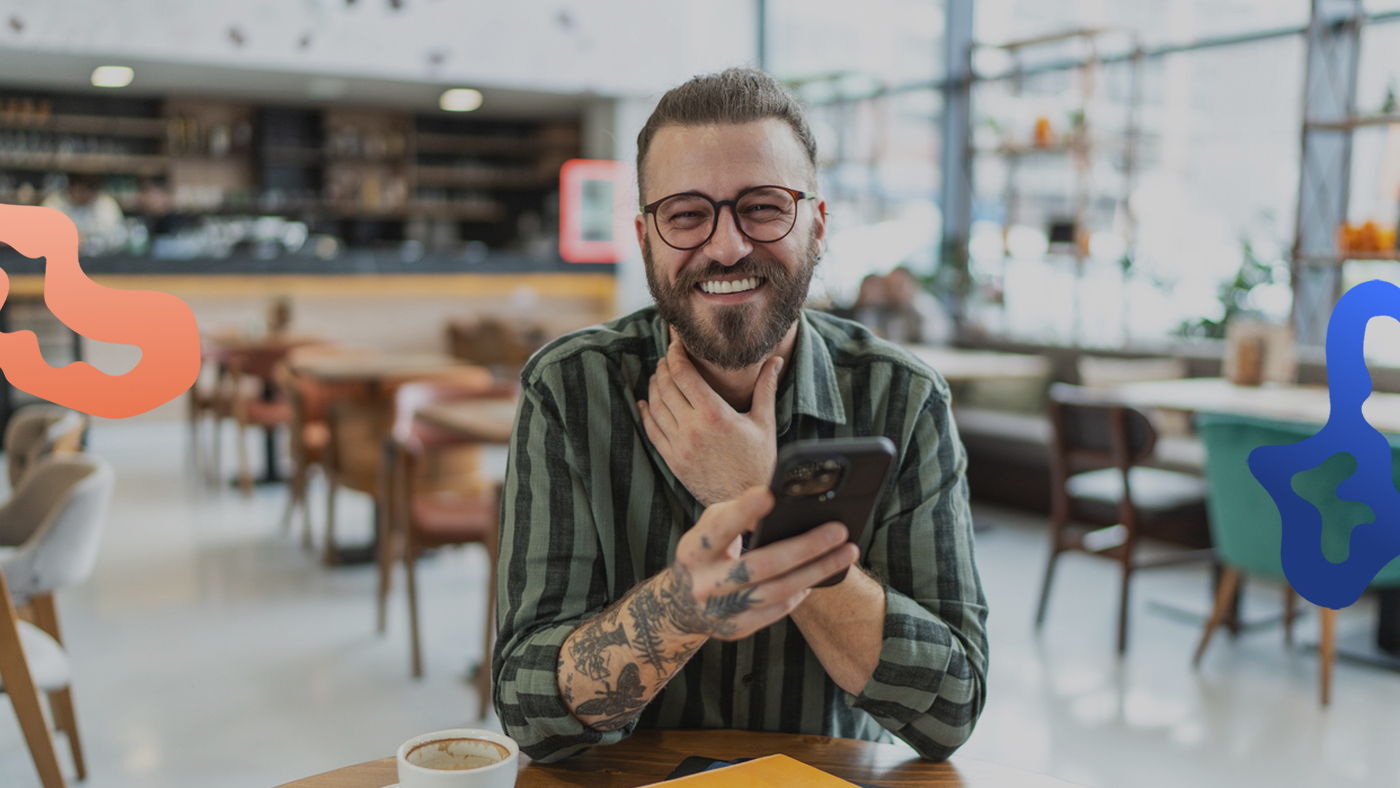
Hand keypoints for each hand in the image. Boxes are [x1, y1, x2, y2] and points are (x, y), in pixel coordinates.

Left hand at [638, 338, 780, 505]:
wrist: (746, 499)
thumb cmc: (759, 461)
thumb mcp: (764, 421)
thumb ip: (765, 387)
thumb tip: (775, 360)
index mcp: (714, 414)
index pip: (684, 374)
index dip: (675, 355)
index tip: (675, 345)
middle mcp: (692, 428)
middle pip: (666, 387)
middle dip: (663, 368)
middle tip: (665, 358)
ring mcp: (680, 446)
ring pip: (656, 408)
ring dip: (653, 388)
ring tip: (657, 376)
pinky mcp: (673, 461)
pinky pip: (652, 432)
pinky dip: (646, 414)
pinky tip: (645, 404)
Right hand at [657, 486, 859, 642]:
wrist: (679, 606)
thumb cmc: (706, 554)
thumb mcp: (708, 530)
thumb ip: (736, 514)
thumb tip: (780, 505)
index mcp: (693, 551)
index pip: (719, 529)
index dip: (743, 512)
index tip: (770, 494)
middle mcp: (704, 583)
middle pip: (761, 565)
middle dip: (805, 546)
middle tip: (838, 530)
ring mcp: (721, 611)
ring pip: (778, 591)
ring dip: (816, 571)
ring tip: (846, 553)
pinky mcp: (736, 629)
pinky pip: (777, 609)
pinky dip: (801, 591)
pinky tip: (820, 575)